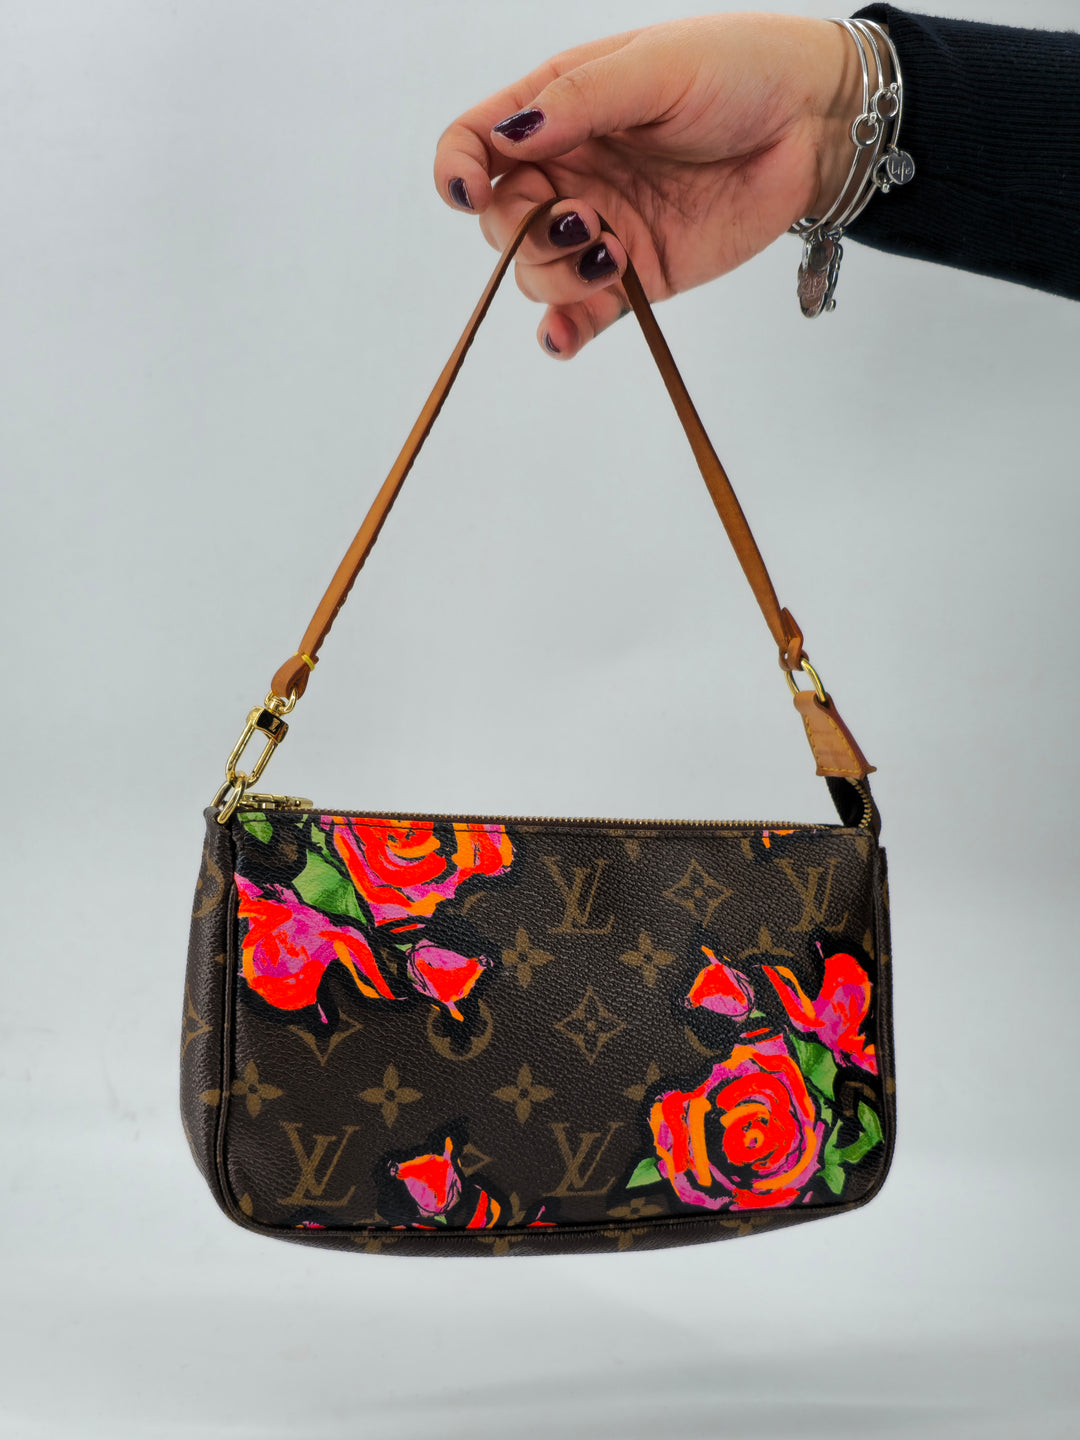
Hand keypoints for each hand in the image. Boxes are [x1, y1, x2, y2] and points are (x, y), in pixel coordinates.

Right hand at [433, 13, 861, 356]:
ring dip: (555, 277)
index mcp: (557, 111)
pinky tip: (565, 337)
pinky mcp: (634, 278)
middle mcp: (568, 173)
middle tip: (584, 219)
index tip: (467, 191)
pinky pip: (580, 317)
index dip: (457, 170)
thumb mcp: (655, 67)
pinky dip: (563, 333)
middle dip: (524, 231)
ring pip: (534, 274)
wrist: (812, 125)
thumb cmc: (738, 71)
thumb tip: (511, 135)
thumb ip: (580, 100)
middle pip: (499, 221)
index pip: (475, 143)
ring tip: (612, 254)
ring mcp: (598, 229)